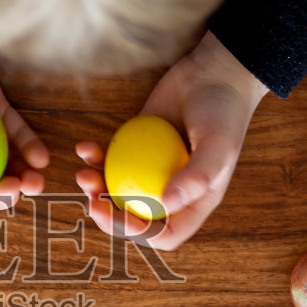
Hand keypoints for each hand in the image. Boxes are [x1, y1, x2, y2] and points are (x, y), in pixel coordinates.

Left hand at [76, 31, 269, 249]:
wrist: (213, 72)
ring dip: (94, 186)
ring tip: (83, 171)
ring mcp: (148, 168)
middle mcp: (169, 190)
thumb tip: (165, 204)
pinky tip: (84, 146)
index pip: (163, 234)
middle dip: (107, 214)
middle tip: (91, 199)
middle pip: (132, 216)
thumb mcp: (218, 146)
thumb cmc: (224, 112)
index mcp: (192, 202)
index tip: (120, 216)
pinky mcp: (133, 145)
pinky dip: (94, 156)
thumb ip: (196, 177)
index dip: (139, 233)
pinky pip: (108, 159)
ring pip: (115, 189)